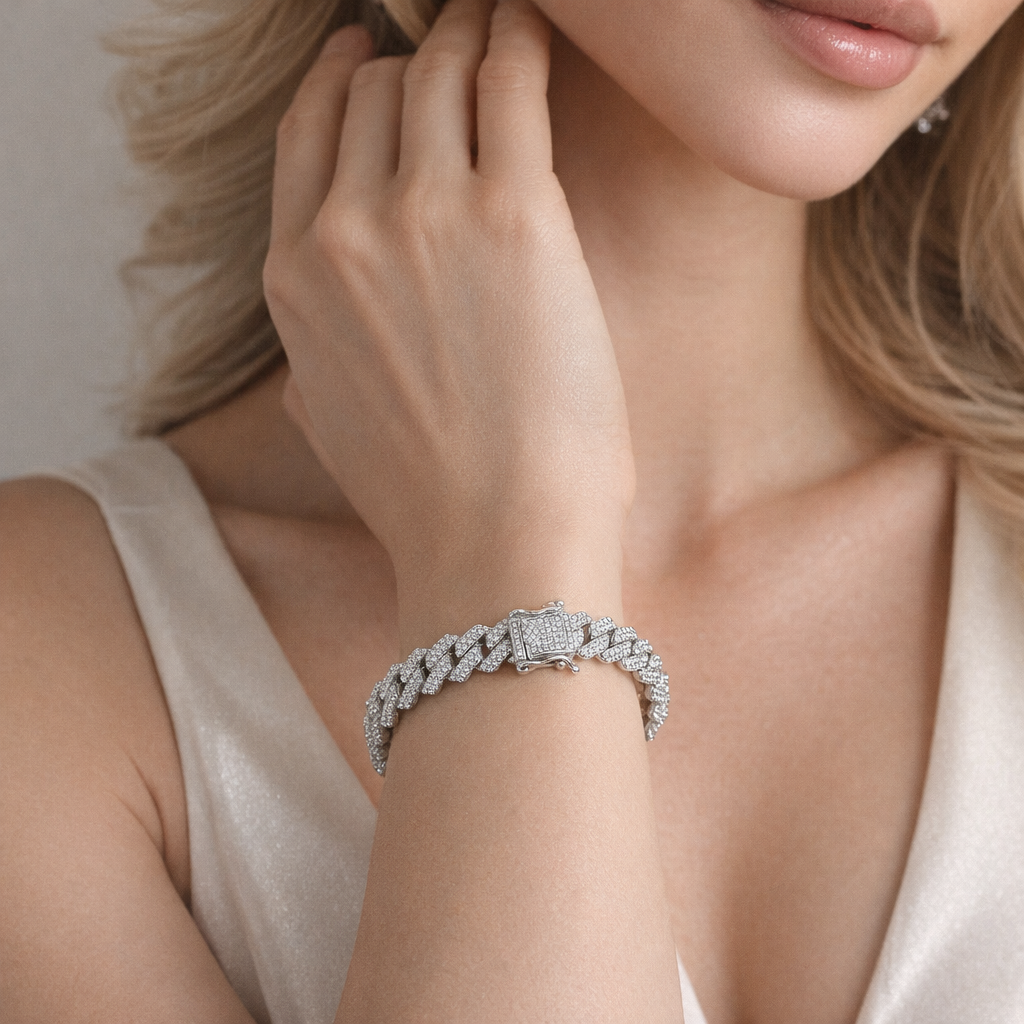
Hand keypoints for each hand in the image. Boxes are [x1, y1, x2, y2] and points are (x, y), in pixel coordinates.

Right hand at [264, 0, 633, 640]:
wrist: (496, 540)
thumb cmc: (430, 499)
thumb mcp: (330, 422)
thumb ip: (314, 353)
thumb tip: (330, 322)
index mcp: (295, 279)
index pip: (307, 137)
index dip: (340, 86)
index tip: (367, 61)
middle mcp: (344, 230)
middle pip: (374, 95)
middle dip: (415, 59)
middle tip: (456, 44)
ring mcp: (424, 212)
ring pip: (438, 74)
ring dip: (470, 34)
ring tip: (502, 19)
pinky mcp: (513, 211)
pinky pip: (510, 84)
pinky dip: (520, 40)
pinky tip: (534, 26)